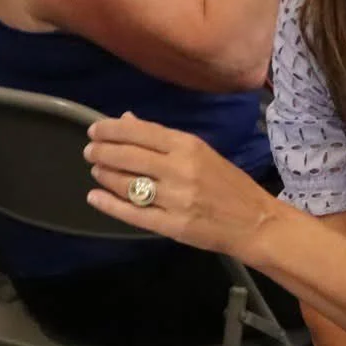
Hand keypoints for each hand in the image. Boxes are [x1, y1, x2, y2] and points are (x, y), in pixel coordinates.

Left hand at [86, 113, 281, 258]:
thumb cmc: (229, 184)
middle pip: (127, 156)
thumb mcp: (201, 152)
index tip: (94, 130)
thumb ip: (163, 138)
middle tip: (90, 152)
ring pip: (126, 183)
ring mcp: (175, 198)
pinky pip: (133, 213)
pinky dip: (109, 204)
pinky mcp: (172, 225)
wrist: (255, 221)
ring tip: (97, 171)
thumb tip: (126, 120)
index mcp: (188, 146)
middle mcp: (180, 169)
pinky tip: (95, 196)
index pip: (139, 131)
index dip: (111, 130)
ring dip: (105, 175)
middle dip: (102, 152)